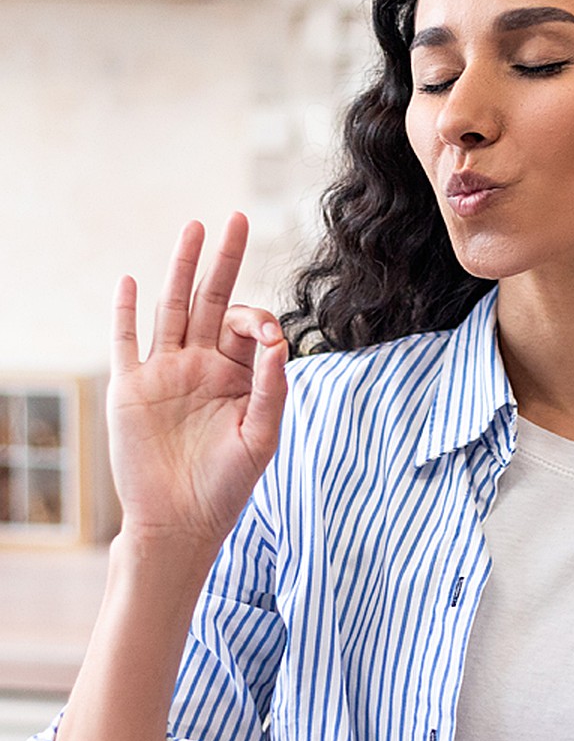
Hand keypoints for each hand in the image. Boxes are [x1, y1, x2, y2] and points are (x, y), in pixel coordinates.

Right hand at [107, 212, 288, 551]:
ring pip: (172, 309)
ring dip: (181, 269)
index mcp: (238, 376)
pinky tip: (130, 281)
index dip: (262, 321)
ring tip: (194, 229)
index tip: (270, 337)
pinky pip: (125, 341)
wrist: (181, 522)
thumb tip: (281, 342)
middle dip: (225, 261)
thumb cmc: (228, 486)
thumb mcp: (262, 437)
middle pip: (212, 300)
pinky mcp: (131, 387)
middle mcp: (202, 366)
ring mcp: (165, 373)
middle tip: (238, 218)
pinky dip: (125, 311)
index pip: (250, 328)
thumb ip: (273, 389)